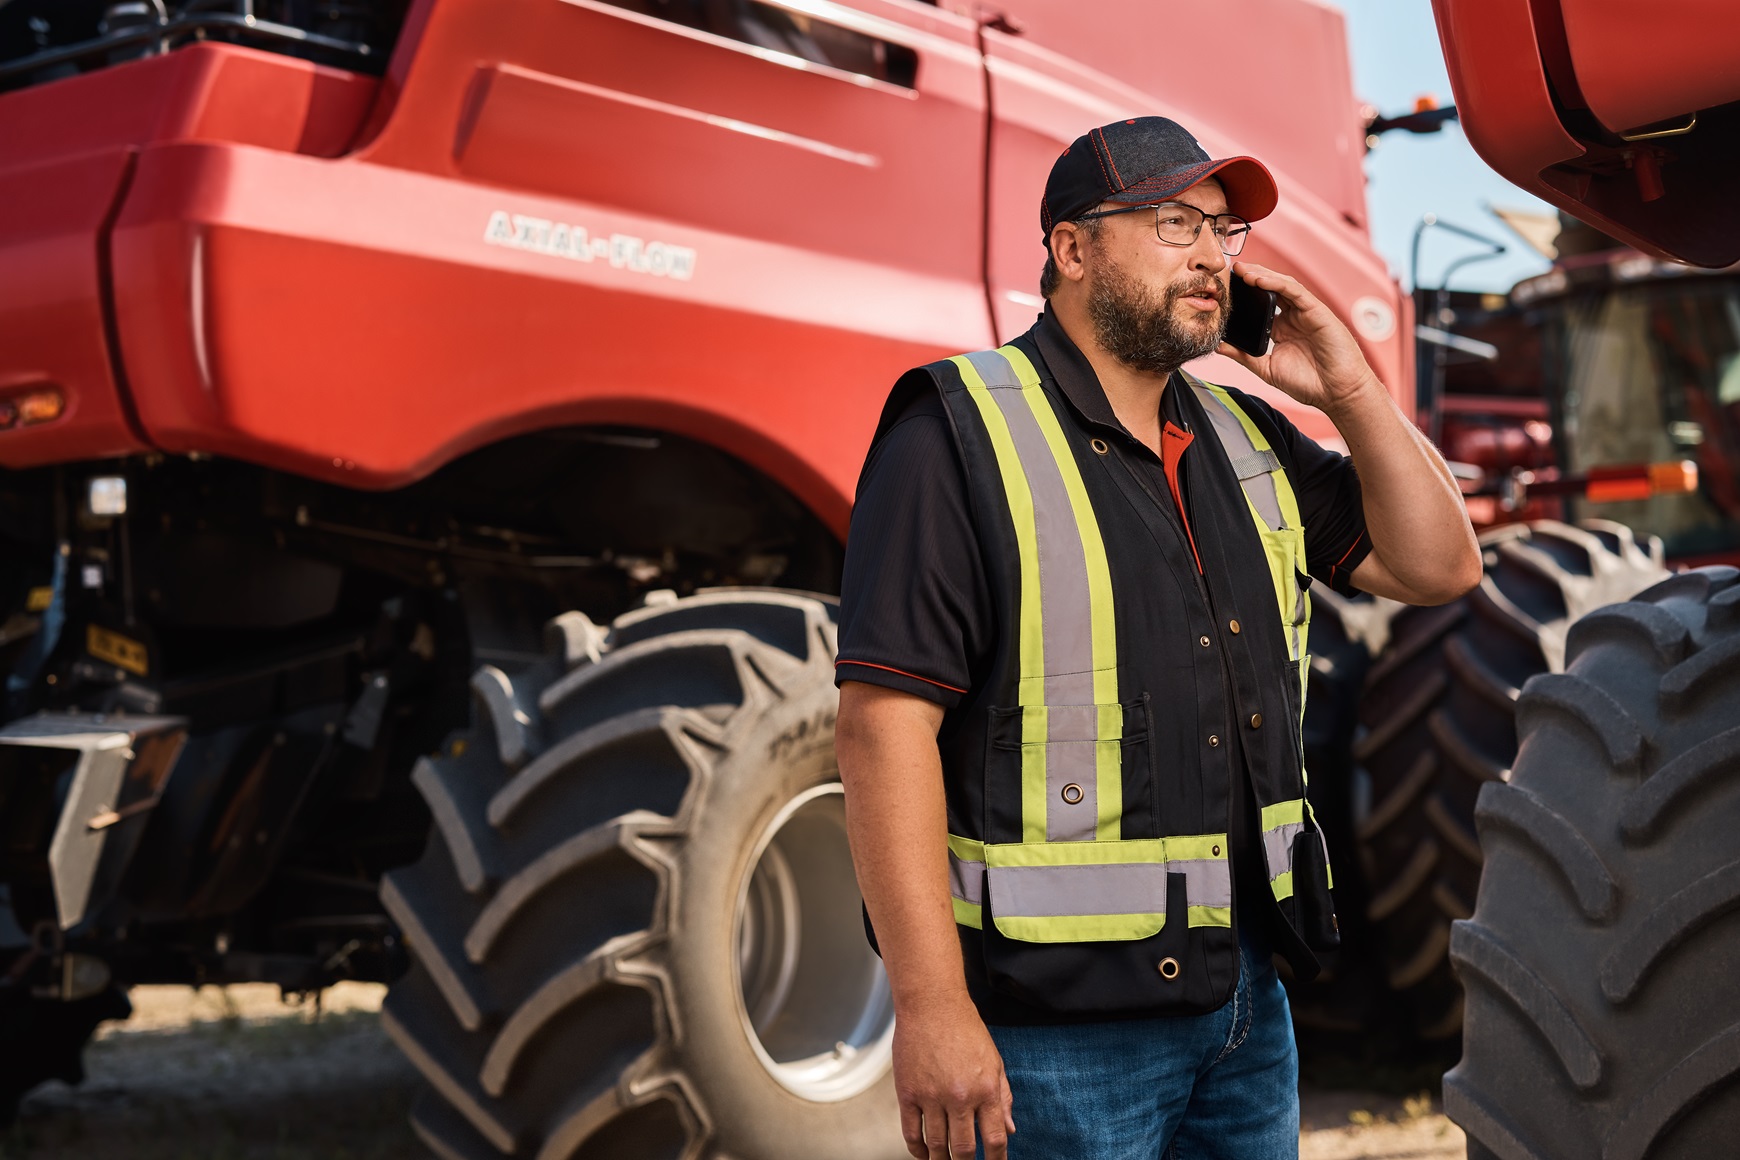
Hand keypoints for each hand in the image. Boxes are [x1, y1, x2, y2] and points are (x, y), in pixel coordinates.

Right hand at [893, 996, 1014, 1159]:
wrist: (932, 1005)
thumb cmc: (966, 1029)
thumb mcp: (995, 1061)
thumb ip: (1003, 1097)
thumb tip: (1009, 1130)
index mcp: (986, 1089)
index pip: (995, 1139)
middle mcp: (960, 1096)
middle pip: (964, 1149)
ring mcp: (931, 1096)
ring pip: (936, 1145)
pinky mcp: (907, 1093)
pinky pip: (911, 1132)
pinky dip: (917, 1149)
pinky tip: (924, 1154)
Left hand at [1216, 262, 1381, 414]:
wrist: (1337, 393)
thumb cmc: (1309, 383)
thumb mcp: (1267, 368)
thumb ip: (1243, 356)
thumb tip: (1218, 346)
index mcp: (1281, 328)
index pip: (1259, 305)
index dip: (1242, 295)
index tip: (1221, 290)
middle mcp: (1293, 317)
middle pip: (1269, 290)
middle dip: (1250, 277)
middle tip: (1229, 271)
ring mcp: (1305, 312)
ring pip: (1281, 285)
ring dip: (1261, 276)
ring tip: (1241, 272)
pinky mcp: (1317, 311)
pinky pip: (1295, 291)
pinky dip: (1277, 284)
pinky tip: (1260, 280)